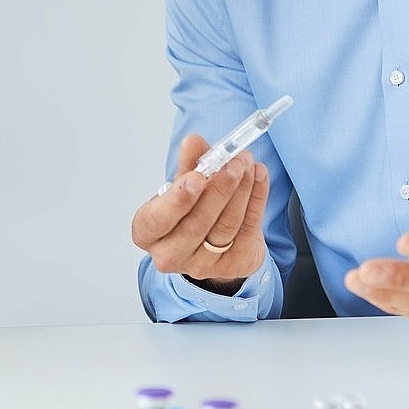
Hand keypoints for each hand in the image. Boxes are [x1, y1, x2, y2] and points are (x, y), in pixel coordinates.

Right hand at [131, 135, 268, 291]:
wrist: (213, 242)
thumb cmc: (190, 209)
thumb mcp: (183, 185)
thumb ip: (188, 163)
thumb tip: (193, 142)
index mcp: (148, 233)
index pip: (157, 220)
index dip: (177, 200)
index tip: (197, 177)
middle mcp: (170, 254)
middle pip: (197, 223)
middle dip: (219, 188)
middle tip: (234, 162)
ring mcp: (202, 265)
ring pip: (226, 225)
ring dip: (242, 190)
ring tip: (247, 164)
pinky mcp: (233, 266)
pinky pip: (248, 229)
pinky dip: (256, 199)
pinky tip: (259, 177)